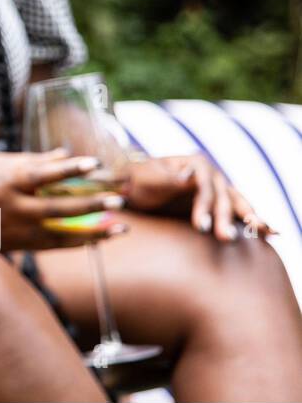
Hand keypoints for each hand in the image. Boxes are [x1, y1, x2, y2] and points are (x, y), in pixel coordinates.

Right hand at [0, 148, 129, 249]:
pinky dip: (75, 243)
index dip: (70, 168)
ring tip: (120, 228)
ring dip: (93, 232)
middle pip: (59, 208)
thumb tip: (64, 154)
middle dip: (92, 206)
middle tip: (119, 201)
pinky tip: (95, 240)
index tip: (95, 164)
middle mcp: (12, 207)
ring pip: (61, 234)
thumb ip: (30, 160)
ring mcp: (15, 230)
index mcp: (5, 181)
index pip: (43, 174)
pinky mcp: (16, 246)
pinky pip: (51, 246)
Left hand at [122, 153, 272, 241]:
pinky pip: (237, 212)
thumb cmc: (140, 182)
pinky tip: (269, 232)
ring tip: (262, 232)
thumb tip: (189, 176)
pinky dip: (252, 221)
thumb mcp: (150, 179)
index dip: (204, 206)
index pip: (205, 188)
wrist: (134, 189)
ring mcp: (216, 190)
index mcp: (196, 164)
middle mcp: (211, 176)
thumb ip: (170, 179)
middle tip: (225, 238)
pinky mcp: (216, 205)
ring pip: (236, 204)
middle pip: (223, 198)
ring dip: (248, 218)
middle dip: (225, 218)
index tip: (200, 225)